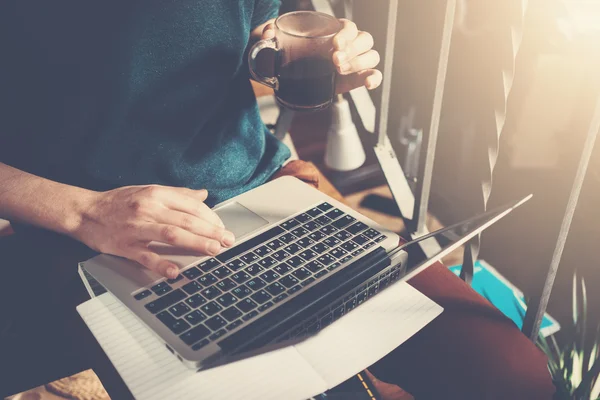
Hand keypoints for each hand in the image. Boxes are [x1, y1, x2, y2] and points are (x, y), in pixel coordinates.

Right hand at [74, 185, 233, 278]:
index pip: (191, 206)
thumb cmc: (119, 202)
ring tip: (213, 250)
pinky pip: (145, 256)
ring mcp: (136, 228)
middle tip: (227, 241)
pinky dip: (161, 264)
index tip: (222, 227)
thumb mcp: (148, 191)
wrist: (85, 212)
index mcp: (156, 194)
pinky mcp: (124, 246)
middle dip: (211, 232)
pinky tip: (175, 272)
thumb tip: (202, 195)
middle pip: (186, 221)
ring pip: (172, 235)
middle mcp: (148, 209)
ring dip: (196, 243)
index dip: (211, 217)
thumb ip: (177, 194)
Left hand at [261, 19, 380, 93]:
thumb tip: (269, 32)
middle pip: (364, 40)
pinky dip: (374, 78)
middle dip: (353, 50)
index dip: (346, 34)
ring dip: (360, 63)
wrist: (281, 73)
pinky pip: (371, 75)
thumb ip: (268, 36)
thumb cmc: (280, 52)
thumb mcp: (271, 43)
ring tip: (339, 72)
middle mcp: (346, 44)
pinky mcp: (352, 80)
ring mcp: (352, 62)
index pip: (348, 27)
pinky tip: (369, 83)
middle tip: (334, 61)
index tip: (334, 44)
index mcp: (331, 30)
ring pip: (371, 56)